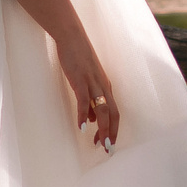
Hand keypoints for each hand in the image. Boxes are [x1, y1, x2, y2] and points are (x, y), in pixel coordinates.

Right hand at [57, 35, 118, 151]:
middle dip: (111, 133)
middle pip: (112, 113)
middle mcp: (103, 86)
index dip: (113, 128)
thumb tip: (91, 119)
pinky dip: (83, 116)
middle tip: (108, 149)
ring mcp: (93, 83)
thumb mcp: (87, 80)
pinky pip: (84, 101)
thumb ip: (90, 100)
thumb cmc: (78, 58)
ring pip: (102, 109)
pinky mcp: (80, 79)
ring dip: (102, 128)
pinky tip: (81, 128)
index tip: (109, 143)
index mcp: (105, 87)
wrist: (71, 37)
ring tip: (99, 143)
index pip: (114, 112)